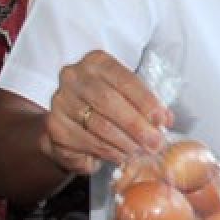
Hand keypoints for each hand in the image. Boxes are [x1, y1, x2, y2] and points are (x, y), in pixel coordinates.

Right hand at [40, 50, 173, 175]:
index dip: (146, 101)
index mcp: (97, 62)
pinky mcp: (54, 126)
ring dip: (125, 142)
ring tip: (142, 151)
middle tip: (155, 143)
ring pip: (99, 124)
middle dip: (137, 125)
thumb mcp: (128, 98)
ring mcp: (61, 101)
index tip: (162, 120)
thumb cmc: (107, 107)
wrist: (73, 124)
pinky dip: (109, 152)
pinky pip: (87, 142)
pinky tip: (122, 157)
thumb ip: (146, 105)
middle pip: (109, 102)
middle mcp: (74, 77)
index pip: (125, 79)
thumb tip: (165, 120)